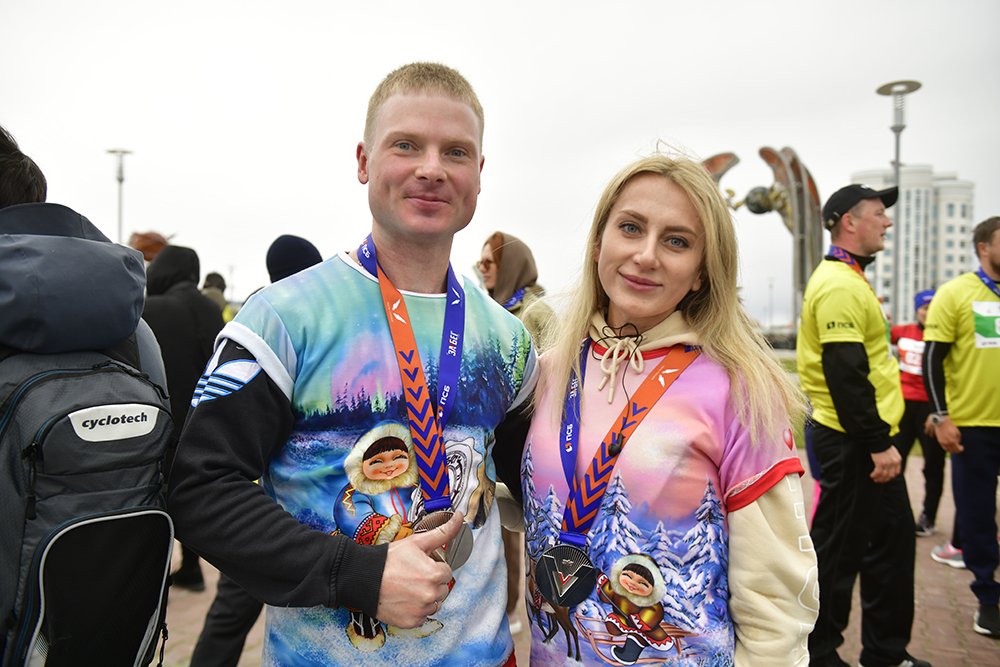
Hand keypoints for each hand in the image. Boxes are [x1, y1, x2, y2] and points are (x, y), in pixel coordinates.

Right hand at [375, 511, 464, 627]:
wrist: (363, 578)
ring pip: (434, 603)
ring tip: (408, 588)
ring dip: (425, 597)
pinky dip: (416, 610)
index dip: (433, 567)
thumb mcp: (417, 542)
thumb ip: (443, 532)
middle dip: (431, 582)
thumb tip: (459, 517)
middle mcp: (431, 595)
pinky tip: (404, 599)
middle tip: (412, 576)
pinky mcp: (412, 622)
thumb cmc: (388, 560)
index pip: (446, 572)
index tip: (420, 566)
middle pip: (441, 588)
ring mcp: (421, 610)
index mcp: (435, 574)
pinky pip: (423, 616)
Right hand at [869, 446, 900, 482]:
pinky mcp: (880, 463)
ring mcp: (887, 463)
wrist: (878, 440)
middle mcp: (894, 462)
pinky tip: (871, 475)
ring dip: (879, 478)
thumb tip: (889, 466)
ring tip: (874, 479)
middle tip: (879, 480)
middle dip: (884, 479)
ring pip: (884, 475)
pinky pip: (877, 472)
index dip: (891, 476)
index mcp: (898, 460)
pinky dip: (874, 475)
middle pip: (890, 475)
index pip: (896, 472)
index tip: (886, 477)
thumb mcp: (892, 452)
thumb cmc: (883, 444)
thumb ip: (892, 459)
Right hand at [931, 416, 962, 452]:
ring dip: (952, 450)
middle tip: (959, 449)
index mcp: (953, 441)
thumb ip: (958, 439)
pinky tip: (950, 446)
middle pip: (953, 450)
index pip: (958, 449)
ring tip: (954, 448)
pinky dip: (947, 448)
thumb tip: (958, 443)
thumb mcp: (957, 433)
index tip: (962, 447)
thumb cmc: (950, 427)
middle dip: (957, 450)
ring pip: (948, 450)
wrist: (941, 424)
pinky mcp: (940, 441)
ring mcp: (943, 442)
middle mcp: (948, 443)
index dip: (961, 449)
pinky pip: (944, 447)